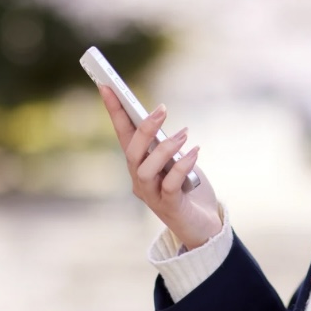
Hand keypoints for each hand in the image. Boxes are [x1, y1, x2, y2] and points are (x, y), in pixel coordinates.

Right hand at [99, 85, 221, 247]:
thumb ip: (167, 144)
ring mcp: (152, 194)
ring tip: (185, 133)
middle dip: (144, 128)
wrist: (203, 225)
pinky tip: (195, 152)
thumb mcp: (176, 160)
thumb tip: (160, 118)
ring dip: (165, 148)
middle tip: (163, 109)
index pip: (123, 134)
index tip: (107, 85)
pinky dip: (182, 166)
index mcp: (139, 164)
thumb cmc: (189, 188)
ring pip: (146, 169)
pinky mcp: (170, 206)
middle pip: (132, 151)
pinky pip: (171, 184)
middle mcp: (139, 180)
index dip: (114, 110)